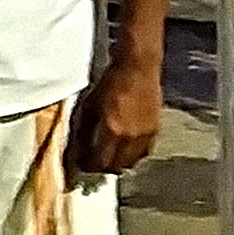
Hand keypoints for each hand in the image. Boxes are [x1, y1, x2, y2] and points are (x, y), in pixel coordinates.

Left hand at [69, 51, 162, 175]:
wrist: (138, 67)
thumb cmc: (111, 81)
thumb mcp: (90, 104)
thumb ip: (84, 129)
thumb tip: (77, 147)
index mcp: (113, 130)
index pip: (100, 161)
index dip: (89, 166)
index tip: (82, 164)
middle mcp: (131, 137)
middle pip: (117, 167)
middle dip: (103, 167)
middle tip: (94, 162)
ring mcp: (146, 135)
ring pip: (132, 162)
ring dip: (120, 163)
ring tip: (110, 156)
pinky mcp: (155, 130)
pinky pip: (144, 152)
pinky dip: (134, 154)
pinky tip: (125, 147)